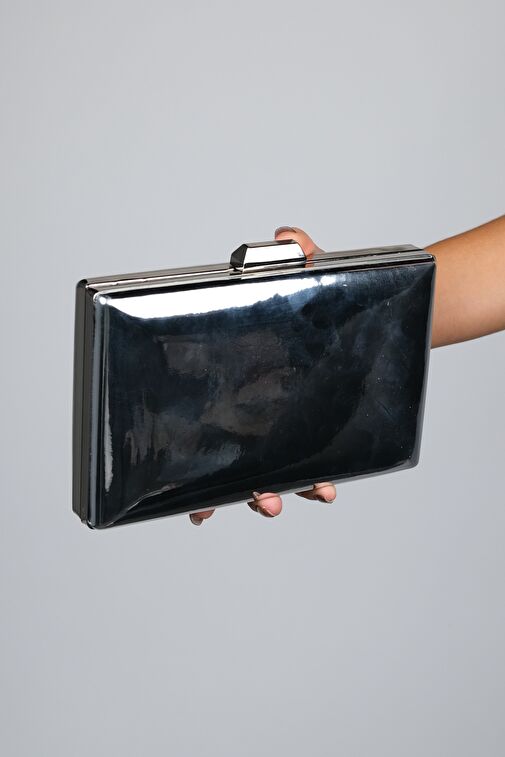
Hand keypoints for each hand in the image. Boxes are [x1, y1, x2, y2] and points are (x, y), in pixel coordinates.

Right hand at [189, 225, 335, 524]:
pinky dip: (316, 482)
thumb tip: (287, 238)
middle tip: (220, 506)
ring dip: (270, 494)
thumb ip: (299, 255)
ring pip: (272, 473)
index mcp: (242, 377)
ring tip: (280, 500)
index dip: (191, 466)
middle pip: (232, 462)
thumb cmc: (330, 300)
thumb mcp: (313, 274)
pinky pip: (315, 466)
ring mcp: (291, 426)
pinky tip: (326, 490)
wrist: (375, 319)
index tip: (186, 497)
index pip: (208, 426)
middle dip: (226, 491)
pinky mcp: (322, 432)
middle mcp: (260, 409)